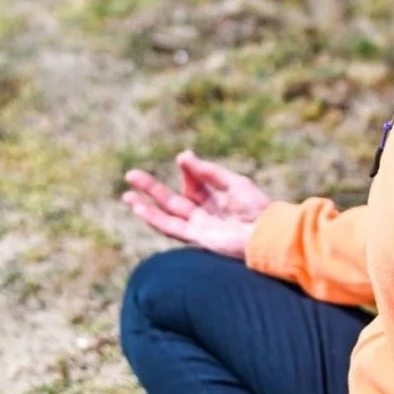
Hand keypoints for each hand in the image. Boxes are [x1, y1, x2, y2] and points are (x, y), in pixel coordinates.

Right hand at [122, 149, 272, 259]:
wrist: (267, 233)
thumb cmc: (257, 208)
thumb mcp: (233, 182)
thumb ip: (207, 172)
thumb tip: (183, 155)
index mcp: (217, 200)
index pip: (194, 184)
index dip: (188, 170)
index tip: (184, 160)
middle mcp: (206, 214)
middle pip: (173, 200)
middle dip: (151, 188)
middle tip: (130, 175)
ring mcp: (200, 227)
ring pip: (167, 215)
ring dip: (146, 206)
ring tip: (126, 196)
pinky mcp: (197, 237)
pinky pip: (170, 227)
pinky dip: (153, 218)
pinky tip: (139, 209)